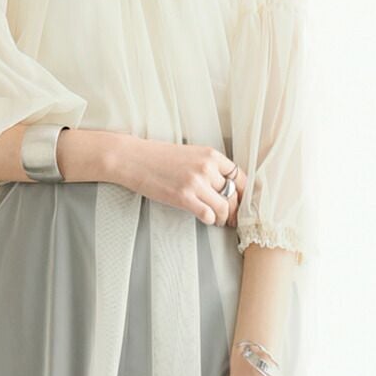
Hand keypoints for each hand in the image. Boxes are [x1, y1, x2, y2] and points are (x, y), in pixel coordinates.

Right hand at [112, 136, 245, 226]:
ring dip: (224, 218)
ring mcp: (195, 182)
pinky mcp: (183, 197)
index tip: (241, 202)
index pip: (239, 176)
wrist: (133, 159)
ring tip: (219, 221)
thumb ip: (208, 166)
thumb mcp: (190, 154)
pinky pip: (208, 214)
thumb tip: (224, 185)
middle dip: (236, 210)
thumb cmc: (158, 157)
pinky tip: (207, 220)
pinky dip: (211, 220)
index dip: (243, 193)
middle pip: (233, 194)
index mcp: (211, 155)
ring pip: (224, 207)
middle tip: (233, 218)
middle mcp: (207, 167)